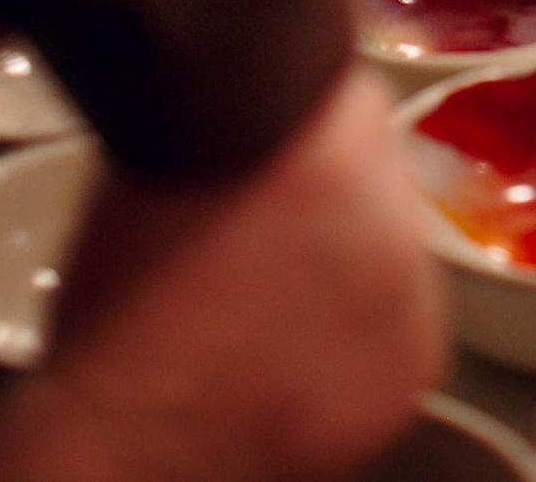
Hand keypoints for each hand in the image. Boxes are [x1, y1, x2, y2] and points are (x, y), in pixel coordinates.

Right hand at [0, 69, 445, 481]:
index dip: (312, 114)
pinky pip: (401, 324)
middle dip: (337, 189)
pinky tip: (298, 344)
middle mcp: (392, 223)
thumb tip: (265, 105)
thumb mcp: (163, 168)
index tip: (287, 133)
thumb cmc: (120, 307)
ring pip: (396, 247)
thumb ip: (238, 123)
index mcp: (333, 156)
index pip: (351, 96)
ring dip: (355, 258)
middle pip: (382, 172)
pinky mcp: (414, 373)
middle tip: (273, 223)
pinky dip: (362, 331)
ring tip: (279, 291)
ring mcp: (415, 305)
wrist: (125, 438)